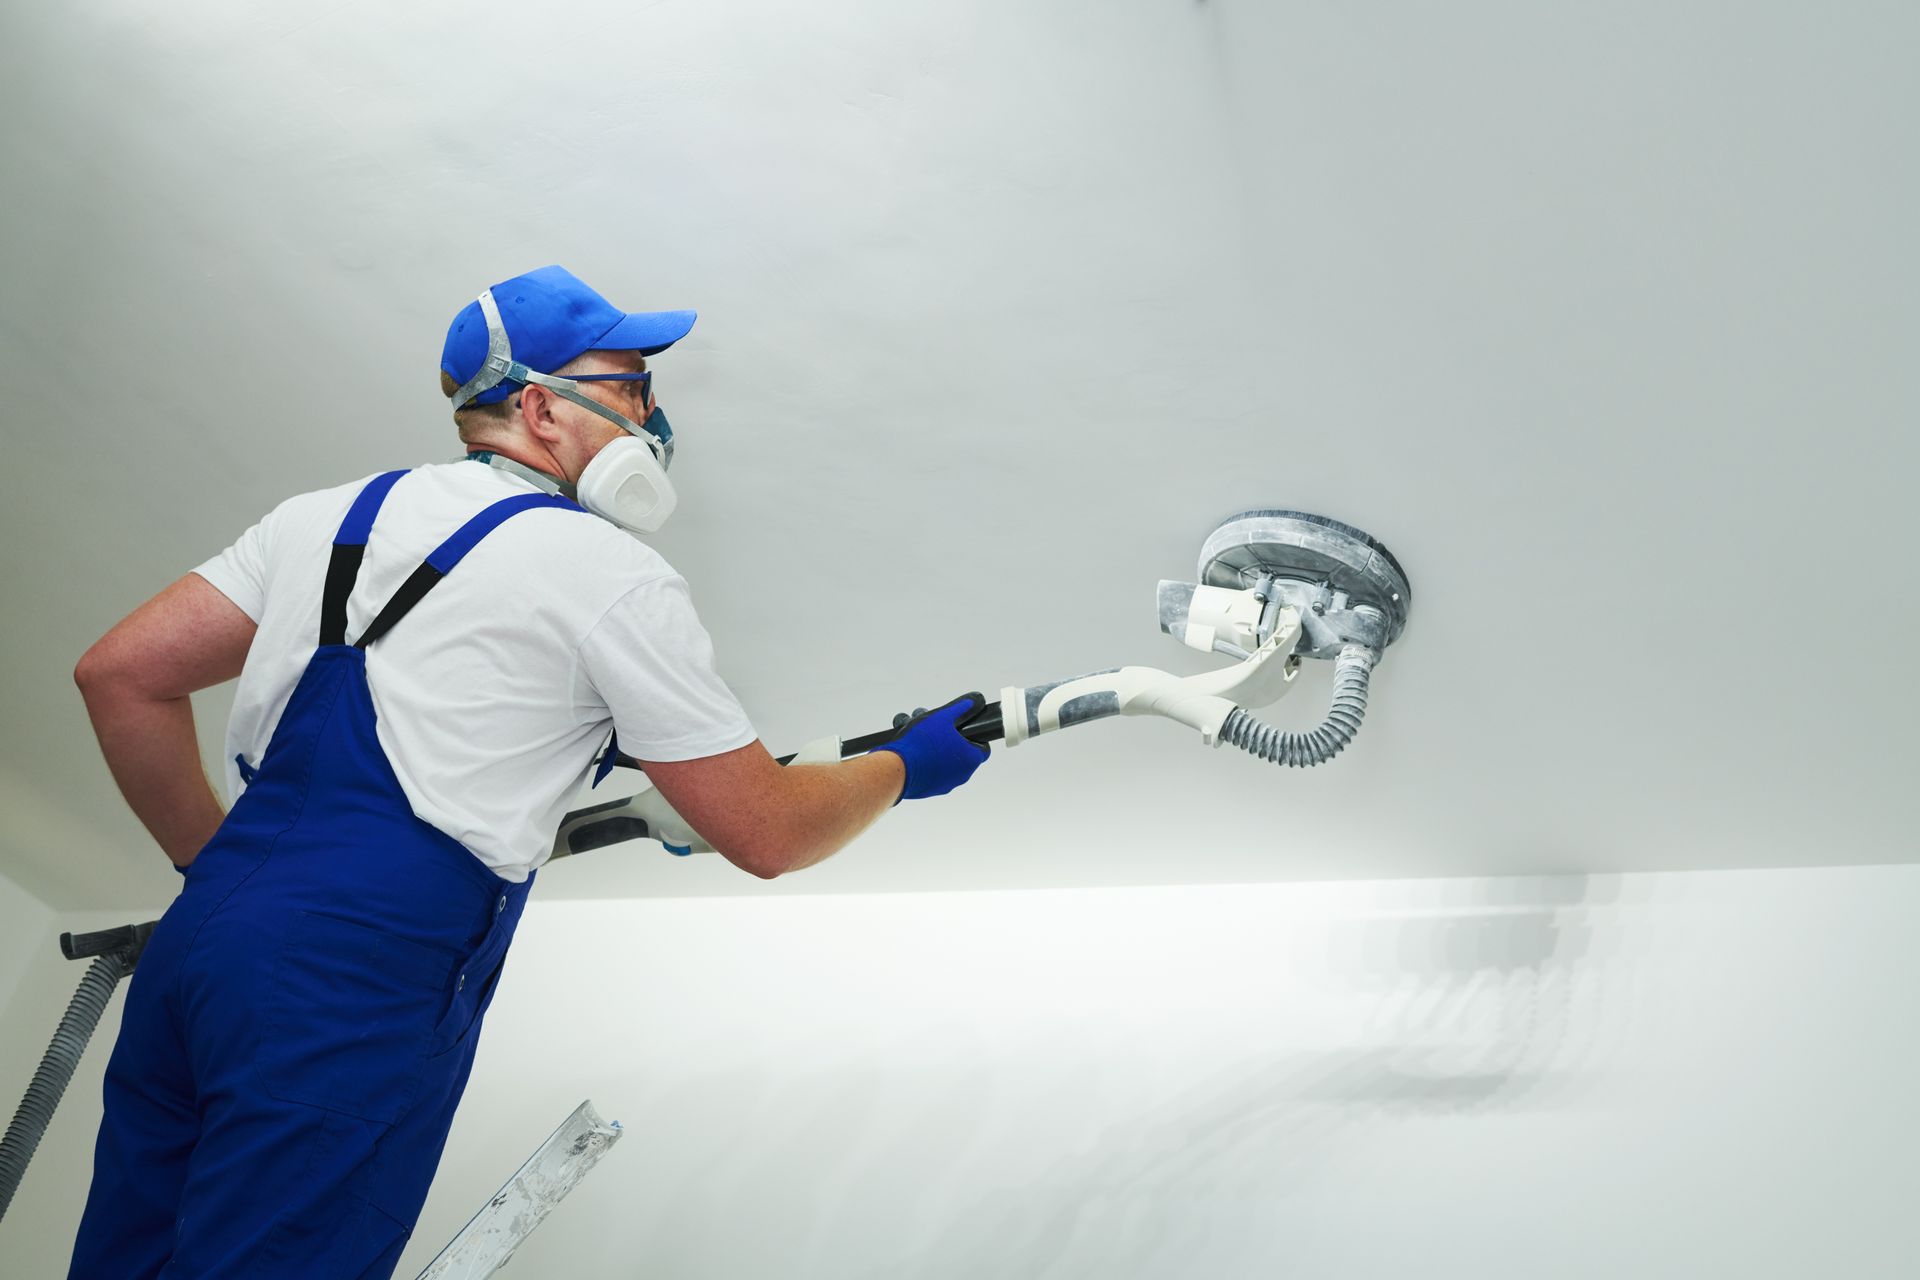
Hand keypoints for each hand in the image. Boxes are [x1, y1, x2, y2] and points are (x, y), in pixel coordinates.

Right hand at [871, 692, 991, 802]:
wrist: (899, 767)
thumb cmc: (922, 743)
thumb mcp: (942, 717)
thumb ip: (959, 709)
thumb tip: (970, 703)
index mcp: (971, 759)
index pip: (983, 749)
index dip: (973, 738)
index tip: (962, 732)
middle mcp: (962, 775)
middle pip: (963, 756)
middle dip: (952, 743)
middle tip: (938, 733)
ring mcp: (946, 785)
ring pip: (948, 767)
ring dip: (939, 755)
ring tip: (924, 742)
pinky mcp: (931, 791)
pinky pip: (934, 776)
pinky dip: (928, 767)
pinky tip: (916, 755)